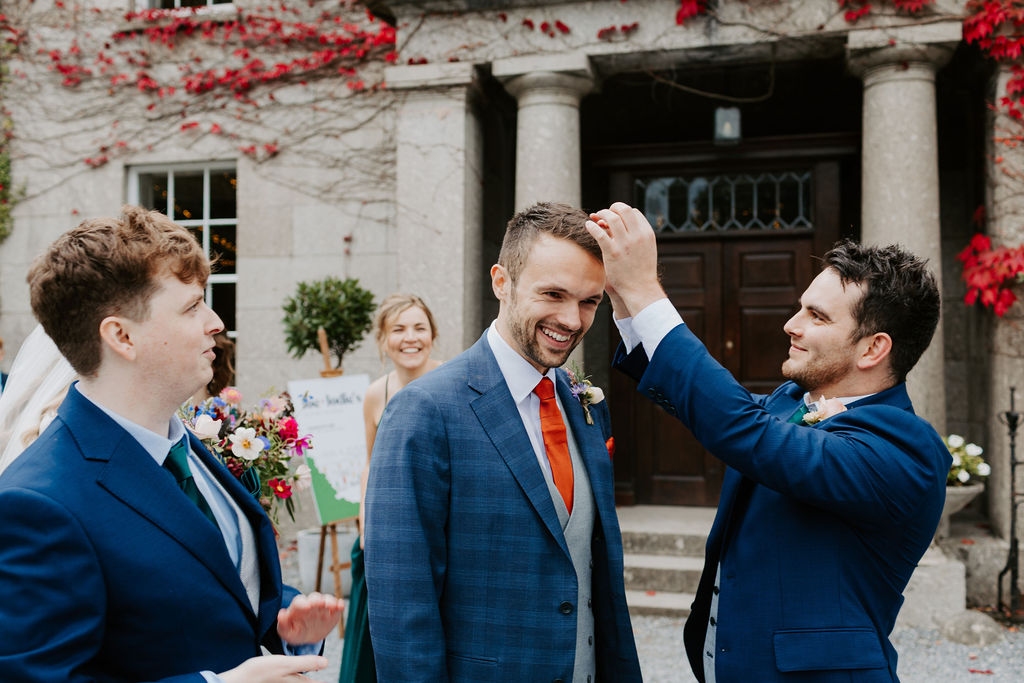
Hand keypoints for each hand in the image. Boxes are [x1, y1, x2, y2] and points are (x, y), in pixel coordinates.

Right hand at [219, 654, 327, 681]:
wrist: (238, 681)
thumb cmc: (260, 672)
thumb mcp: (284, 664)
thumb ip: (305, 663)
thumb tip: (326, 663)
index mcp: (296, 682)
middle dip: (315, 682)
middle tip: (328, 682)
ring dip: (307, 680)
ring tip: (312, 679)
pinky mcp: (276, 682)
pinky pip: (291, 682)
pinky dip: (297, 679)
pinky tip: (294, 677)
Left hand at [277, 592, 344, 645]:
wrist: (306, 636)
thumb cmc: (294, 632)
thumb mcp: (286, 632)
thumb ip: (283, 624)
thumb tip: (281, 615)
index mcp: (298, 608)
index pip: (299, 602)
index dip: (303, 604)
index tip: (307, 607)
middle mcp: (311, 604)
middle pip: (314, 598)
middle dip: (318, 600)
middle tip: (322, 603)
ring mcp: (322, 608)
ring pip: (326, 600)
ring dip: (330, 601)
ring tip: (334, 606)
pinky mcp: (332, 613)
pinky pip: (336, 607)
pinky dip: (339, 605)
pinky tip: (341, 606)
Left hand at [585, 202, 665, 316]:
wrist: (640, 288)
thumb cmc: (640, 270)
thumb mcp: (644, 249)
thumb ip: (634, 235)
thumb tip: (618, 223)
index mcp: (647, 233)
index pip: (634, 212)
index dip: (623, 212)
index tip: (615, 217)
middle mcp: (637, 236)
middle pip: (624, 210)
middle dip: (612, 208)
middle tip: (604, 213)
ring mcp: (625, 244)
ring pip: (611, 218)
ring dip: (601, 214)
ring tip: (595, 217)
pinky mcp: (613, 252)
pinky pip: (600, 233)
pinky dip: (592, 226)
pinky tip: (588, 225)